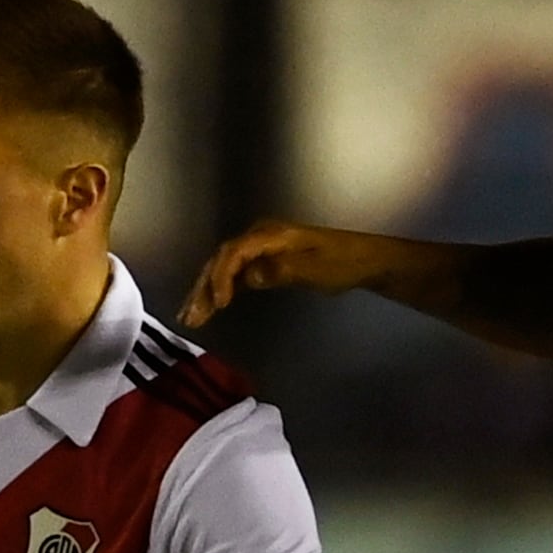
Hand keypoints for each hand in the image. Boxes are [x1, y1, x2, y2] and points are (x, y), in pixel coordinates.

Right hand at [182, 221, 397, 326]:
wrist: (362, 260)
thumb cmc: (341, 263)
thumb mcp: (315, 268)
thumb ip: (282, 270)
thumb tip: (250, 276)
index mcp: (270, 235)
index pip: (234, 253)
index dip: (221, 278)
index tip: (218, 305)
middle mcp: (260, 236)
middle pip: (221, 260)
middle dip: (203, 288)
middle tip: (190, 317)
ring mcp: (260, 247)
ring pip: (224, 268)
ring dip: (206, 291)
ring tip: (190, 317)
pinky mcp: (264, 260)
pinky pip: (235, 273)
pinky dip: (220, 290)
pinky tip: (210, 307)